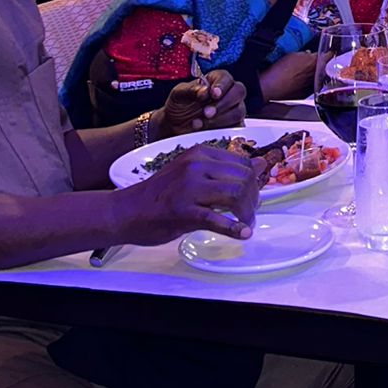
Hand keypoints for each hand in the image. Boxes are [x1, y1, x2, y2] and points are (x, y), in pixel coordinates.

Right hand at [120, 148, 263, 246]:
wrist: (125, 211)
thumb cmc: (160, 195)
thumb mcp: (192, 174)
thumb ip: (223, 170)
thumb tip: (262, 164)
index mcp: (200, 154)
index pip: (242, 163)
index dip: (253, 182)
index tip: (251, 197)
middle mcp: (196, 166)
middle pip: (243, 178)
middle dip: (253, 198)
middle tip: (249, 213)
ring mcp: (189, 188)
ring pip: (235, 194)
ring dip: (247, 213)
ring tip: (245, 223)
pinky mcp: (183, 211)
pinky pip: (216, 219)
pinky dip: (234, 229)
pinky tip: (242, 234)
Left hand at [156, 69, 246, 136]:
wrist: (175, 126)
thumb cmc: (179, 106)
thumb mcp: (178, 94)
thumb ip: (190, 90)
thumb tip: (205, 91)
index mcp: (216, 80)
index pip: (226, 78)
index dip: (222, 85)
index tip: (213, 93)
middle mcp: (228, 93)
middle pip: (239, 92)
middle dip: (223, 103)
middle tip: (206, 113)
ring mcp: (233, 110)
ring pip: (238, 112)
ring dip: (220, 119)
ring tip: (200, 123)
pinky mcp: (233, 127)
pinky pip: (237, 128)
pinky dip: (222, 131)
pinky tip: (207, 132)